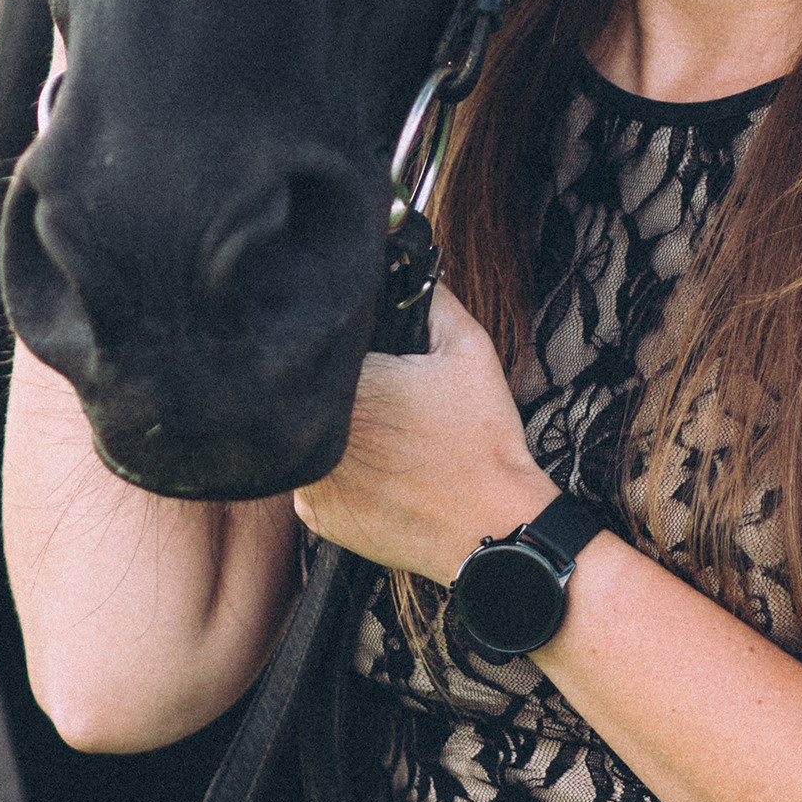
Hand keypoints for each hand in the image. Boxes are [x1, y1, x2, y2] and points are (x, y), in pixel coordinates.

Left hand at [293, 282, 555, 585]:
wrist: (492, 530)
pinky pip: (314, 478)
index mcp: (348, 384)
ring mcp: (310, 478)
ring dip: (337, 430)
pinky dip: (338, 472)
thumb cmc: (482, 442)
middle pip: (311, 392)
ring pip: (309, 434)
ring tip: (386, 438)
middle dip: (341, 388)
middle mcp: (317, 432)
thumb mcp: (469, 351)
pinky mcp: (316, 515)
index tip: (368, 353)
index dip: (343, 344)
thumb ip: (434, 300)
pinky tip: (378, 472)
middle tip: (383, 396)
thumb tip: (410, 272)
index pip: (321, 346)